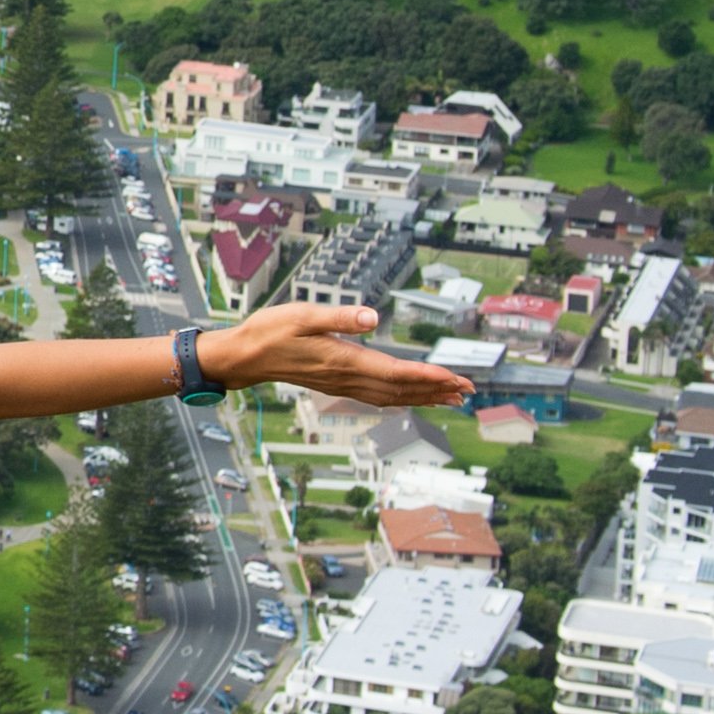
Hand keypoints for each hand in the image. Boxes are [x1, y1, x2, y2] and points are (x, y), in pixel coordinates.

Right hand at [202, 303, 471, 407]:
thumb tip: (373, 317)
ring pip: (392, 396)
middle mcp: (347, 377)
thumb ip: (340, 316)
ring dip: (423, 397)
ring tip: (450, 398)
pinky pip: (377, 397)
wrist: (245, 356)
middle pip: (401, 390)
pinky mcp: (337, 384)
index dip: (428, 376)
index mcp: (344, 360)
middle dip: (436, 391)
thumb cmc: (271, 331)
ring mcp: (342, 384)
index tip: (456, 378)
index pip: (396, 373)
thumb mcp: (303, 314)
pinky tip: (410, 397)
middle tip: (468, 391)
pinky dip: (401, 398)